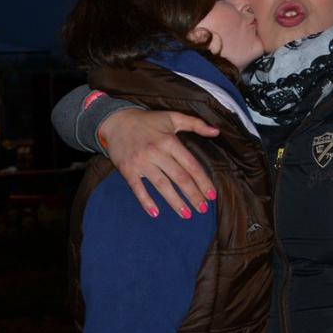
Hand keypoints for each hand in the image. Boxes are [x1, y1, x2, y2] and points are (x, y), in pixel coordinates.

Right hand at [98, 109, 219, 218]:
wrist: (117, 121)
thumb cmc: (148, 121)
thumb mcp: (173, 117)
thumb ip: (196, 124)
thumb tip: (216, 132)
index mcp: (170, 141)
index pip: (191, 165)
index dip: (203, 181)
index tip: (211, 194)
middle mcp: (157, 152)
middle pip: (179, 178)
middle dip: (193, 195)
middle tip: (202, 208)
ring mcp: (141, 162)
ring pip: (162, 185)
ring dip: (175, 202)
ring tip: (187, 214)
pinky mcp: (127, 170)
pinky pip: (138, 188)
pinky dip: (146, 201)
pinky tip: (156, 213)